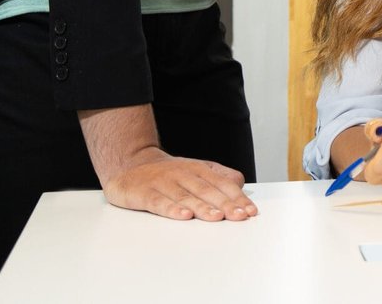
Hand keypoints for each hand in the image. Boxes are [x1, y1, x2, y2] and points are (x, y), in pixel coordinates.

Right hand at [79, 103, 256, 220]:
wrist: (130, 164)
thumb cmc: (170, 173)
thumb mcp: (197, 171)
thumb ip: (219, 178)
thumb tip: (240, 186)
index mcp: (199, 170)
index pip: (223, 184)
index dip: (238, 198)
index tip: (250, 211)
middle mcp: (184, 174)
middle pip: (208, 191)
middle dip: (225, 204)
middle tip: (239, 216)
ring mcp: (164, 183)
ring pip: (186, 196)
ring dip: (202, 207)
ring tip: (216, 217)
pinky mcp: (145, 193)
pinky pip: (159, 202)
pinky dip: (172, 209)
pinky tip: (183, 216)